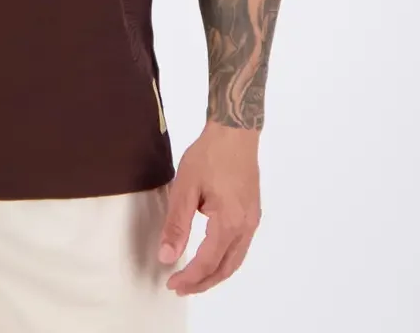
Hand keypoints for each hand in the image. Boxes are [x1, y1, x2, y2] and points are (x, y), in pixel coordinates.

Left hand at [157, 122, 261, 295]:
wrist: (234, 131)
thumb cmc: (209, 155)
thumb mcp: (185, 188)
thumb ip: (176, 225)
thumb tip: (167, 256)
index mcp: (229, 222)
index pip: (207, 262)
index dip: (189, 277)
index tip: (171, 283)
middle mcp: (246, 226)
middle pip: (225, 268)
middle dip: (202, 282)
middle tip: (179, 287)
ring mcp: (252, 220)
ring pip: (235, 260)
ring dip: (215, 273)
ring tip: (193, 278)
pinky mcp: (252, 213)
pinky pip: (240, 246)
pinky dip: (224, 259)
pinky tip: (211, 256)